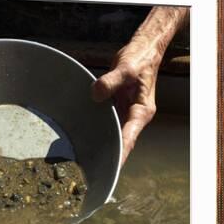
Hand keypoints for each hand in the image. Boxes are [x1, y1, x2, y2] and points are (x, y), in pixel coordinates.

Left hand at [91, 36, 160, 164]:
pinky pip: (106, 122)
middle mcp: (134, 116)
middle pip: (120, 141)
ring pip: (112, 133)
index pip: (129, 138)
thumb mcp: (126, 68)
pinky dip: (96, 128)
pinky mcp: (116, 107)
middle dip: (108, 156)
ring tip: (83, 162)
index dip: (120, 154)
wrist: (142, 51)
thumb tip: (95, 93)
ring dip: (101, 144)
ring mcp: (125, 113)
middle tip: (91, 172)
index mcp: (142, 111)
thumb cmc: (139, 59)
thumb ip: (111, 81)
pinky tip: (81, 136)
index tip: (111, 168)